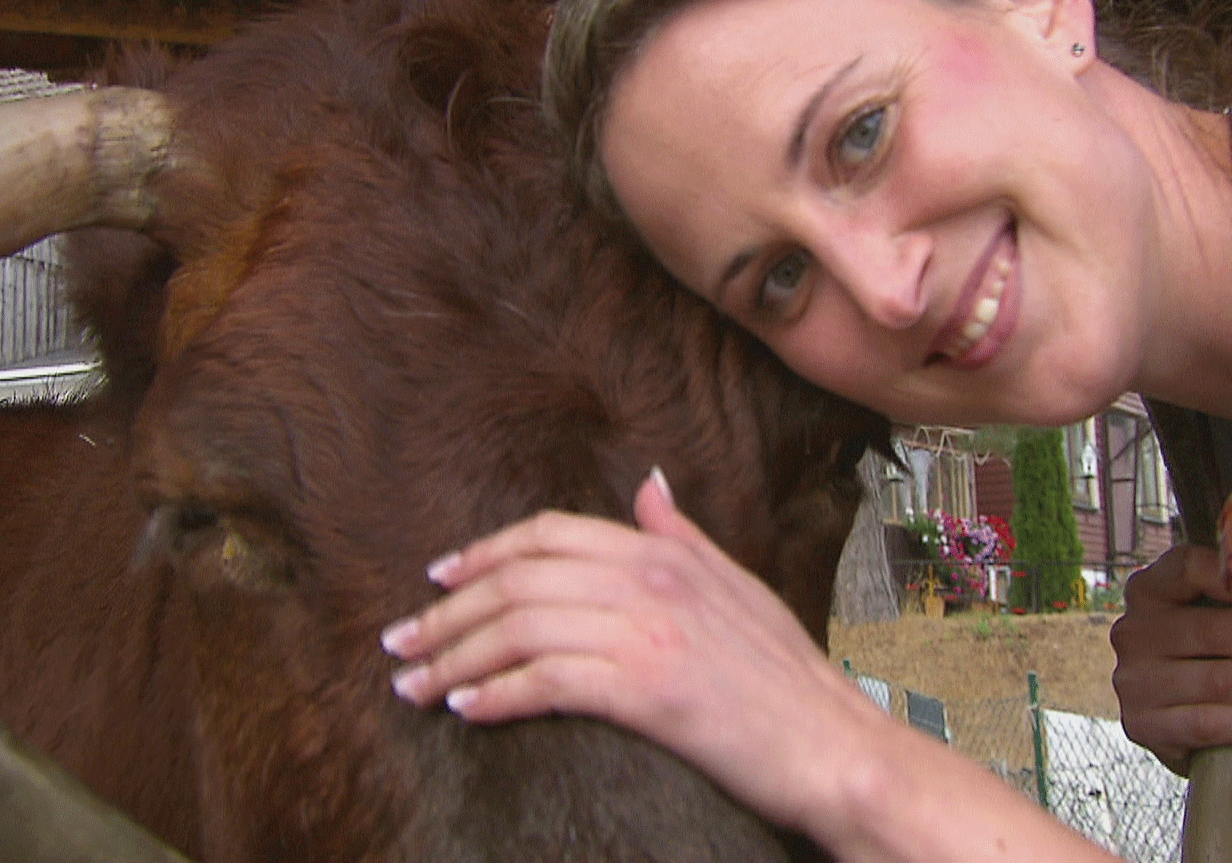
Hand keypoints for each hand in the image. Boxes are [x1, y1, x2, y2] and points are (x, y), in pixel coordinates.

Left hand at [377, 468, 884, 832]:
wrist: (832, 744)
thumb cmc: (786, 677)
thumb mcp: (738, 586)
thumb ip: (682, 537)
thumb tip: (649, 487)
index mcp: (664, 554)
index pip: (549, 535)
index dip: (483, 554)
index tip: (437, 581)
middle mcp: (650, 580)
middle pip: (518, 581)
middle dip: (447, 612)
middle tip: (399, 641)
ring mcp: (648, 632)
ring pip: (520, 629)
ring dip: (454, 657)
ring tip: (413, 686)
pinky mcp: (647, 690)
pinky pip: (548, 682)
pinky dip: (497, 693)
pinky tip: (465, 708)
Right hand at [1109, 544, 1231, 774]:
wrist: (1180, 718)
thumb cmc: (1209, 655)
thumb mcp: (1213, 614)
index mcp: (1148, 590)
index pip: (1192, 567)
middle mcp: (1133, 631)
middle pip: (1217, 630)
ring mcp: (1134, 680)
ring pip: (1219, 680)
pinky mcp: (1144, 725)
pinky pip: (1208, 723)